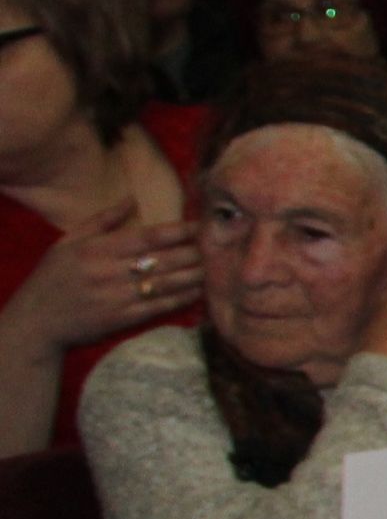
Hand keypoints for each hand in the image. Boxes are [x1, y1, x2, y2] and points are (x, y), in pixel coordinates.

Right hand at [0, 201, 204, 355]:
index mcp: (98, 249)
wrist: (37, 320)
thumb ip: (102, 220)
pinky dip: (181, 299)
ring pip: (165, 283)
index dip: (178, 231)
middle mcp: (110, 272)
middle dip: (193, 253)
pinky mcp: (121, 319)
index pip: (147, 237)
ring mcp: (117, 297)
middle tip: (217, 247)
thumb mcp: (69, 242)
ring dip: (193, 275)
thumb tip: (131, 199)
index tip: (200, 225)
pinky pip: (159, 307)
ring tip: (215, 268)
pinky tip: (198, 292)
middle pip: (163, 259)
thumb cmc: (54, 276)